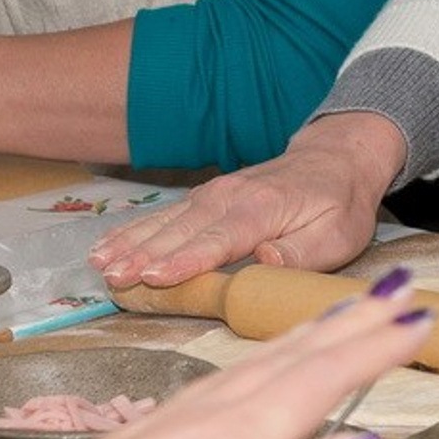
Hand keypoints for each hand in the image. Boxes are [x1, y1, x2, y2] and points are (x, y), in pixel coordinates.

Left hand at [13, 274, 434, 438]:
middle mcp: (207, 417)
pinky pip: (230, 375)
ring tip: (350, 309)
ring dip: (313, 332)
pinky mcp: (145, 436)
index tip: (425, 318)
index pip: (322, 380)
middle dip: (353, 322)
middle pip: (295, 357)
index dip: (376, 349)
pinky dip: (269, 357)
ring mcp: (172, 422)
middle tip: (402, 286)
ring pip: (261, 361)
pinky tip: (265, 365)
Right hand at [92, 113, 404, 289]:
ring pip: (166, 221)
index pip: (221, 238)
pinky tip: (106, 246)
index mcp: (265, 208)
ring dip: (130, 243)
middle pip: (183, 230)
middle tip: (112, 279)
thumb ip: (303, 252)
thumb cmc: (339, 205)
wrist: (338, 159)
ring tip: (99, 265)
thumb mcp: (339, 235)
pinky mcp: (205, 197)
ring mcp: (214, 193)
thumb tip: (264, 260)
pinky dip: (133, 230)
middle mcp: (232, 196)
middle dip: (144, 255)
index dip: (187, 260)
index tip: (155, 277)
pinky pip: (164, 214)